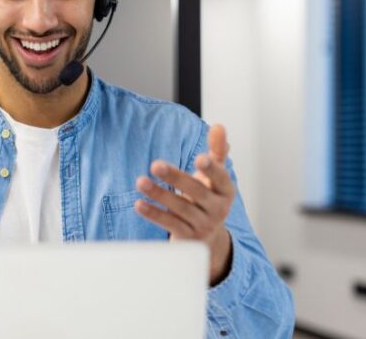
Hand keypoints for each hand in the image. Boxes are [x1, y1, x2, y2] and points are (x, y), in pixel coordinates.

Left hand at [134, 125, 235, 284]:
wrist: (206, 238)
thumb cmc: (208, 199)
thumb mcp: (214, 177)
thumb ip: (216, 152)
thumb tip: (219, 126)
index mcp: (226, 191)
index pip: (220, 178)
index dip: (211, 169)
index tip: (199, 158)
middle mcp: (218, 209)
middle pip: (196, 192)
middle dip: (176, 177)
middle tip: (155, 164)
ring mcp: (203, 225)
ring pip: (180, 208)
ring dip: (159, 194)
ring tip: (140, 181)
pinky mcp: (187, 238)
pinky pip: (169, 224)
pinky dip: (154, 214)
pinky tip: (139, 204)